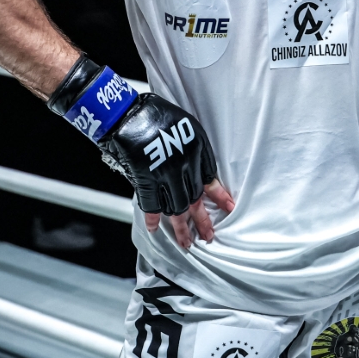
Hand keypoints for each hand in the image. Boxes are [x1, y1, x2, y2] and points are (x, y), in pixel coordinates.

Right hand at [97, 91, 232, 246]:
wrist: (129, 114)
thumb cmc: (157, 115)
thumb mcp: (187, 127)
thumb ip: (195, 150)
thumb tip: (197, 172)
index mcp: (197, 150)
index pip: (211, 179)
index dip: (219, 196)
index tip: (229, 208)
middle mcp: (184, 165)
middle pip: (196, 199)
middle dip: (202, 220)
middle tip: (209, 235)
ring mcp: (164, 175)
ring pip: (177, 208)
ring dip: (181, 228)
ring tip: (186, 243)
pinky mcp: (145, 179)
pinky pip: (152, 204)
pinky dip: (153, 218)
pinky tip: (156, 228)